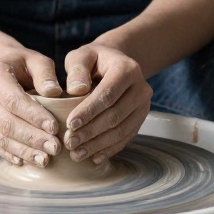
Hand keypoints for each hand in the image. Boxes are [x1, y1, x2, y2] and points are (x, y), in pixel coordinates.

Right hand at [0, 46, 64, 166]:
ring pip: (0, 137)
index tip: (54, 128)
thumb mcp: (36, 60)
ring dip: (23, 150)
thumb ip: (46, 74)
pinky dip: (11, 154)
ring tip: (45, 159)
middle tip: (54, 148)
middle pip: (6, 122)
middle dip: (31, 138)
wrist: (1, 69)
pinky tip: (26, 161)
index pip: (13, 100)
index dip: (34, 116)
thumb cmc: (23, 65)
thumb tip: (54, 92)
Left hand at [62, 43, 151, 163]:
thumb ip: (76, 69)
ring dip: (98, 145)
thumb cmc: (93, 60)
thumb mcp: (82, 56)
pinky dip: (110, 149)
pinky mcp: (141, 118)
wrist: (114, 63)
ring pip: (122, 130)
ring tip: (77, 154)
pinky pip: (127, 137)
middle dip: (91, 132)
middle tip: (70, 143)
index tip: (69, 124)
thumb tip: (76, 90)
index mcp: (127, 69)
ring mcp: (144, 105)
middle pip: (115, 115)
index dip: (88, 111)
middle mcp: (141, 88)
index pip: (107, 94)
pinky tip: (94, 157)